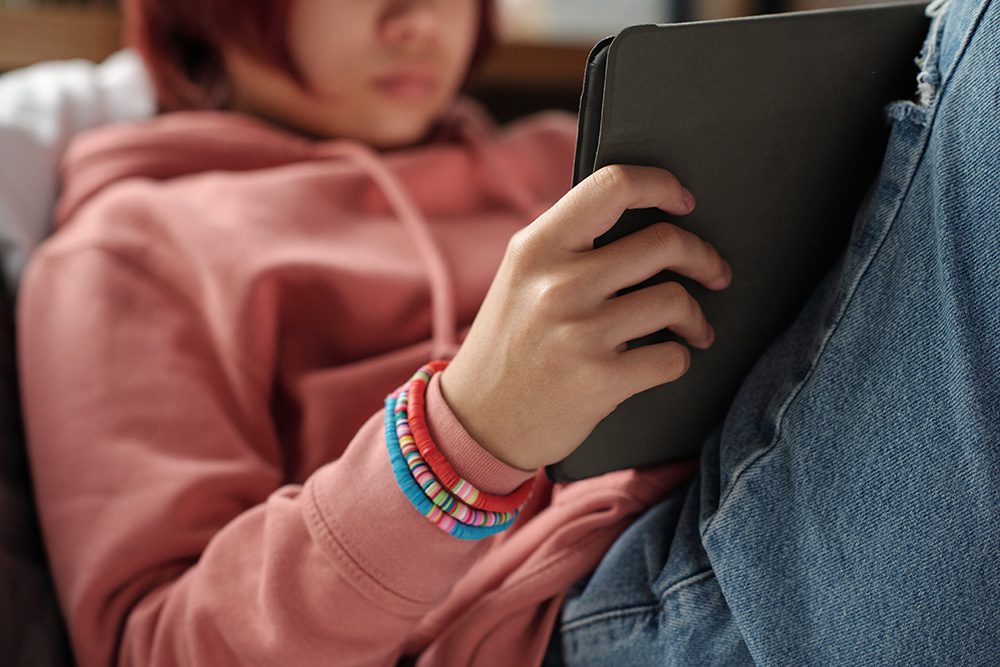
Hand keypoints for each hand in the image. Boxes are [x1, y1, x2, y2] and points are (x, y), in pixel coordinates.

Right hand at [439, 165, 731, 470]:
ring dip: (696, 316)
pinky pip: (673, 357)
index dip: (662, 185)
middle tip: (714, 271)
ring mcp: (580, 333)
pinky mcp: (601, 380)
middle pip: (664, 242)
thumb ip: (568, 245)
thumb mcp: (521, 278)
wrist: (479, 422)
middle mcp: (558, 284)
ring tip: (694, 328)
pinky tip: (667, 359)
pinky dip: (680, 358)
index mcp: (537, 247)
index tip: (684, 202)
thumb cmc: (510, 344)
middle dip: (703, 257)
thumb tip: (645, 216)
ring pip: (675, 300)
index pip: (613, 186)